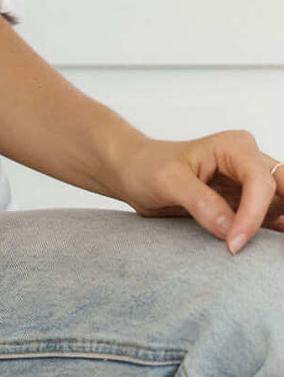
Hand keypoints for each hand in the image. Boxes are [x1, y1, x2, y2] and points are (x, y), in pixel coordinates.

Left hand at [110, 129, 283, 252]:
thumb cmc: (147, 166)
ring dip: (280, 227)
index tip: (233, 244)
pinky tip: (271, 252)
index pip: (260, 182)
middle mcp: (248, 162)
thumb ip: (200, 202)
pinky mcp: (247, 206)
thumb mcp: (167, 180)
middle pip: (283, 188)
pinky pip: (272, 221)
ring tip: (274, 255)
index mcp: (233, 147)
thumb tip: (230, 228)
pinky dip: (274, 236)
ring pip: (281, 206)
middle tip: (280, 251)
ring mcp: (250, 186)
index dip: (252, 215)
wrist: (135, 172)